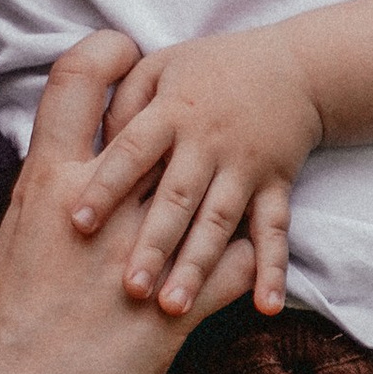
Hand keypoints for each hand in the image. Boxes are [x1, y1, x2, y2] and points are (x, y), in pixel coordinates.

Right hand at [0, 34, 261, 373]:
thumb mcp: (12, 246)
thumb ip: (46, 208)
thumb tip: (63, 193)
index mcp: (45, 183)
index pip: (76, 82)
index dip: (105, 54)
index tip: (124, 49)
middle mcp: (97, 206)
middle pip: (155, 126)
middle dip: (186, 104)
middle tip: (208, 92)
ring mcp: (139, 253)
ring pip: (207, 189)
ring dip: (231, 180)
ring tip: (254, 162)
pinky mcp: (173, 310)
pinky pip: (236, 265)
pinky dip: (257, 259)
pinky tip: (264, 260)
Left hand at [64, 27, 322, 319]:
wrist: (293, 67)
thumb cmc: (209, 70)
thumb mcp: (160, 69)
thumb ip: (125, 104)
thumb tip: (95, 142)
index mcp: (171, 113)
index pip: (132, 153)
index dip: (105, 186)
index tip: (79, 223)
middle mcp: (206, 143)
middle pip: (176, 198)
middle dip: (153, 243)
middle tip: (129, 287)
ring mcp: (244, 168)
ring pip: (219, 222)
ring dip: (198, 265)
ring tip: (174, 306)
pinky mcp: (274, 187)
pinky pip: (274, 231)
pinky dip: (273, 269)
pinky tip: (266, 305)